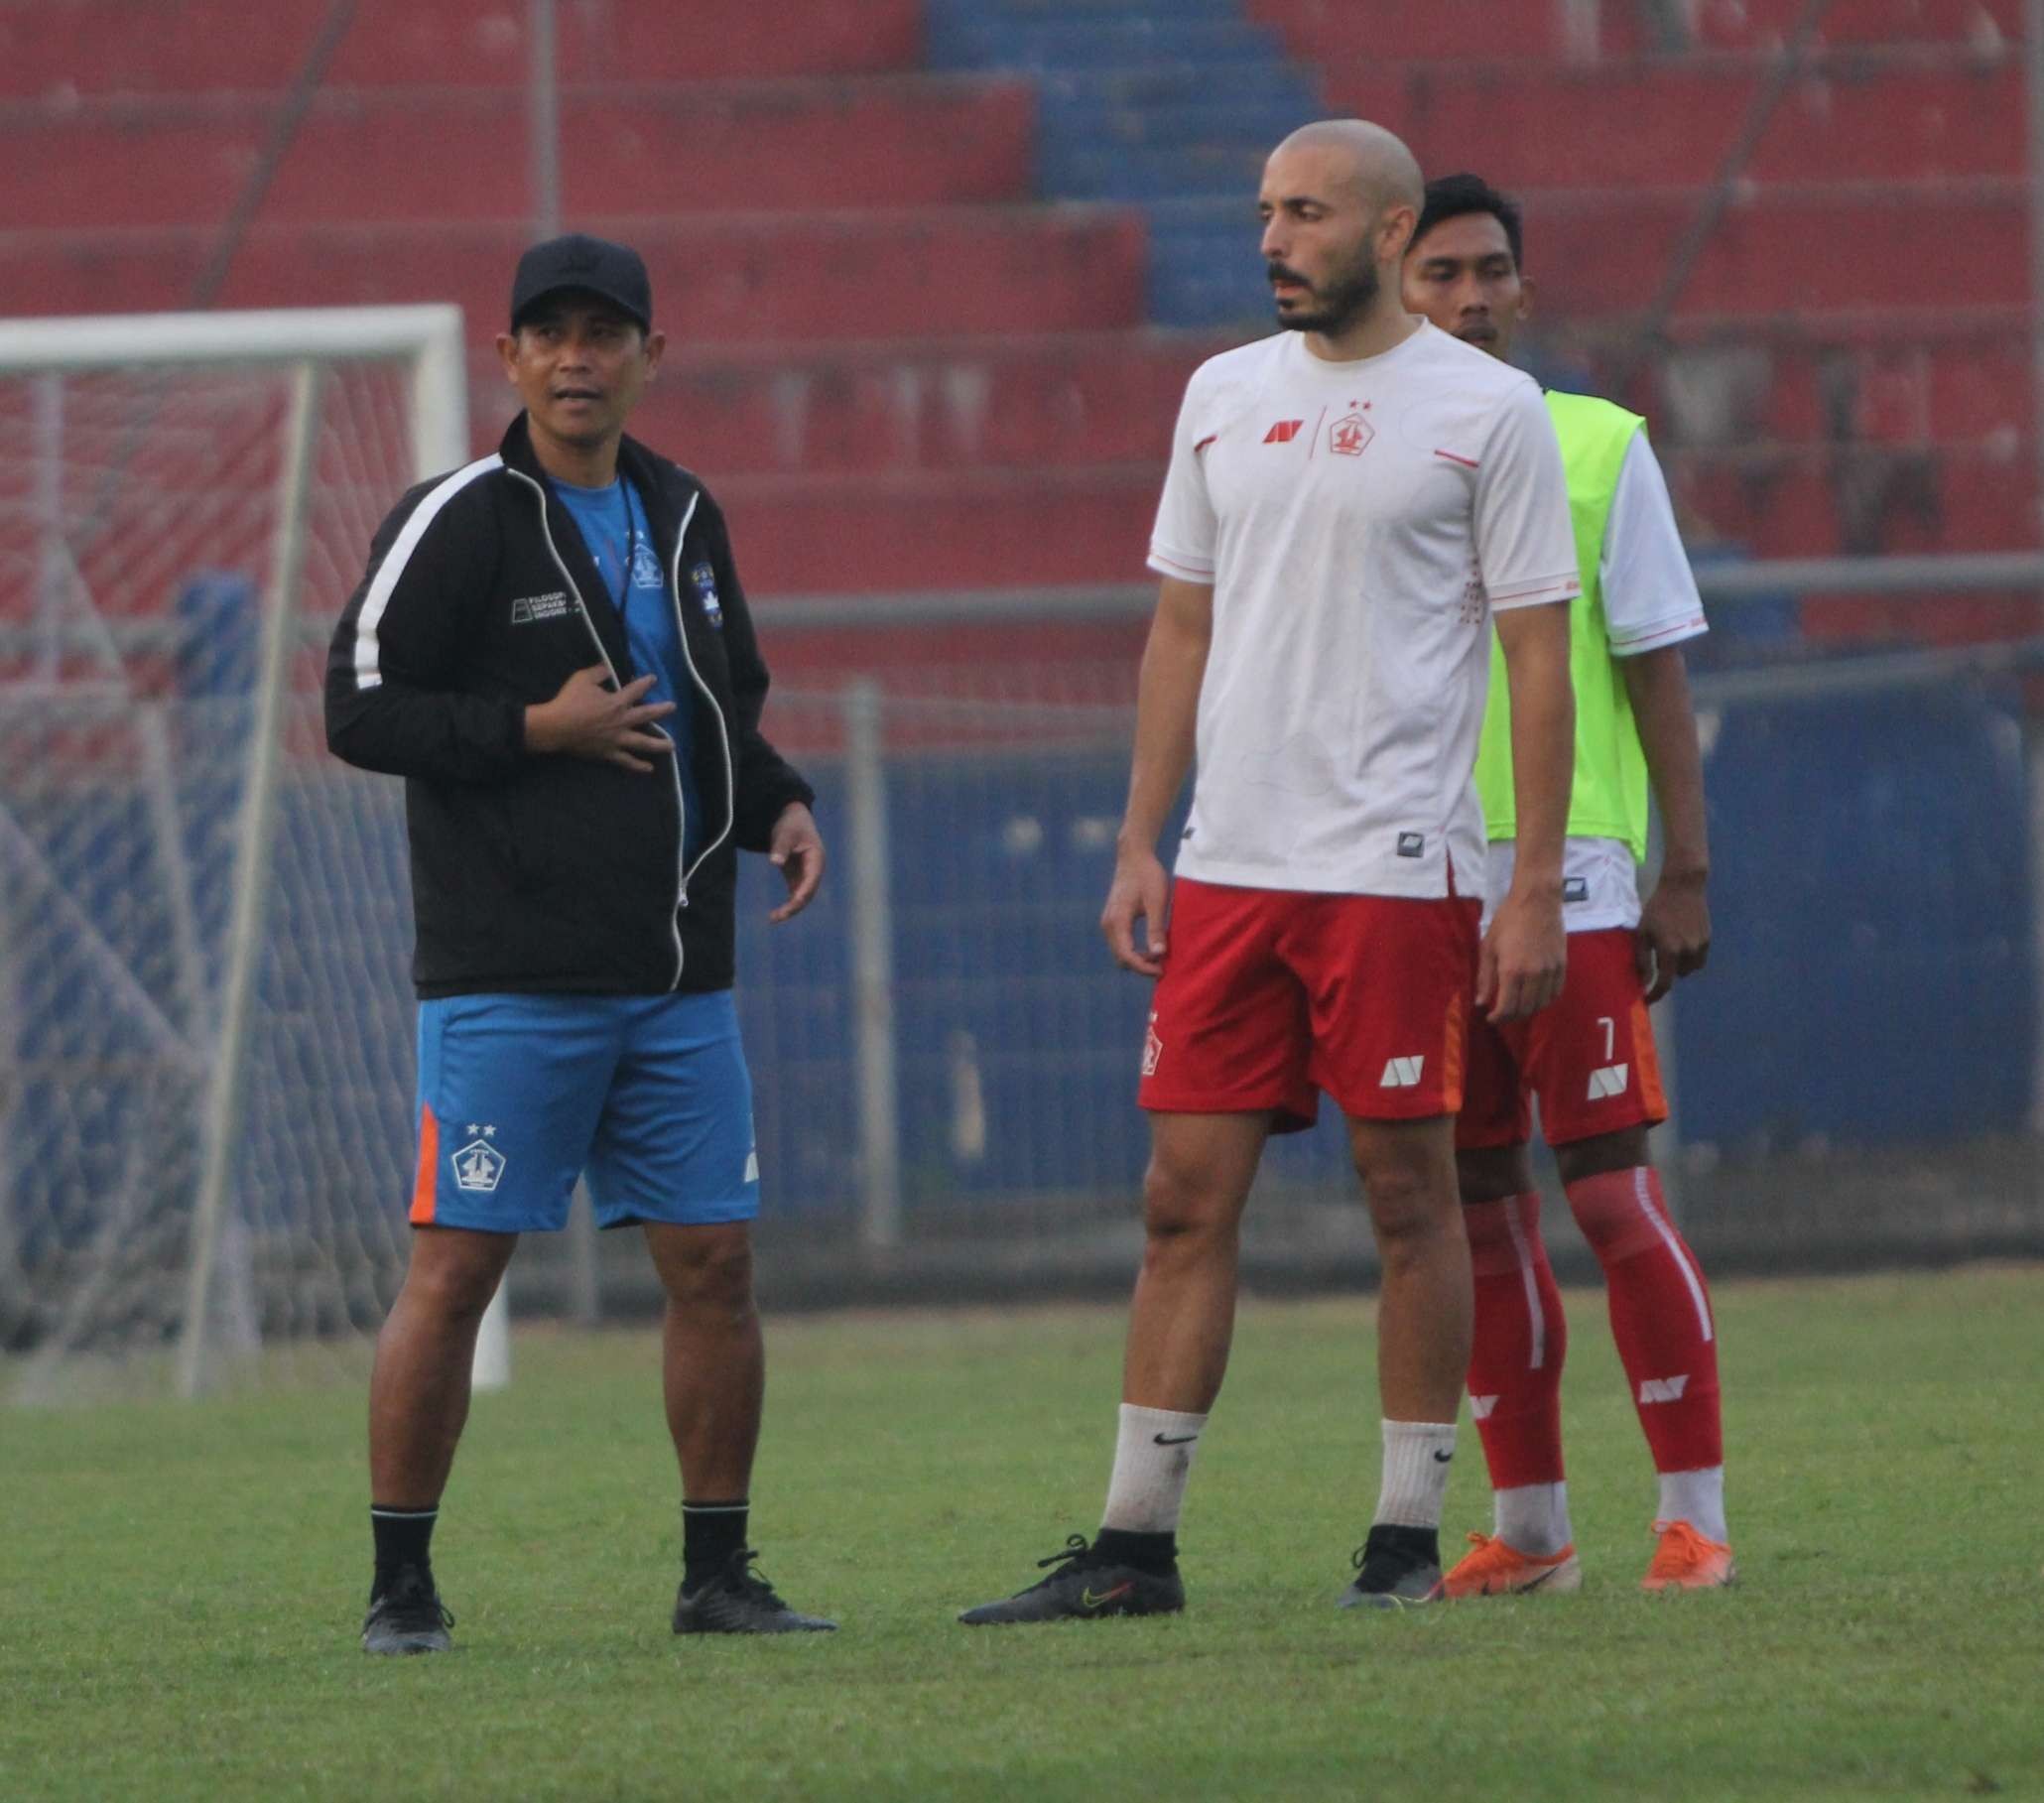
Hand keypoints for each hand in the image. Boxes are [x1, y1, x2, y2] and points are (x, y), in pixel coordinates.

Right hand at [525, 665, 675, 773]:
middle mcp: (622, 721)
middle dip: (662, 710)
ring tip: (671, 746)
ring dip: (659, 745)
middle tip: (673, 707)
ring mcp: (617, 739)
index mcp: (617, 702)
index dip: (645, 683)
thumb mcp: (583, 679)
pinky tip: (649, 769)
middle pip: (647, 715)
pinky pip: (626, 761)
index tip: (653, 679)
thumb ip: (599, 672)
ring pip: (644, 743)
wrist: (556, 727)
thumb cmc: (569, 701)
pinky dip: (638, 766)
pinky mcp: (609, 753)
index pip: (636, 690)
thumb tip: (609, 666)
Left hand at [767, 802, 823, 922]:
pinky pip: (795, 894)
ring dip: (791, 909)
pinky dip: (788, 904)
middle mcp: (814, 870)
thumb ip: (780, 847)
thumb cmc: (791, 824)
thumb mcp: (785, 833)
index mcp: (816, 859)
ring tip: (773, 919)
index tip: (792, 903)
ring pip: (802, 897)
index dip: (803, 892)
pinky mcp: (797, 876)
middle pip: (808, 893)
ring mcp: (807, 875)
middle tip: (777, 917)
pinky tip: (776, 914)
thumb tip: (775, 862)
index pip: (812, 880)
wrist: (791, 817)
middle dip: (794, 906)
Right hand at [1101, 845, 1169, 975]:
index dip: (1144, 967)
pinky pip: (1121, 943)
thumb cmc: (1148, 876)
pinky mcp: (1113, 919)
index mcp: (1117, 922)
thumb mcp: (1156, 902)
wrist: (1134, 856)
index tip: (1162, 970)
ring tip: (1159, 955)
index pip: (1127, 955)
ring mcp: (1109, 922)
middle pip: (1121, 958)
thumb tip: (1158, 954)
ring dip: (1137, 958)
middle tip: (1163, 964)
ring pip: (1120, 952)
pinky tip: (1151, 945)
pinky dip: (1134, 949)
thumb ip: (1156, 928)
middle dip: (1140, 965)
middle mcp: (1108, 925)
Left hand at [1477, 886, 1565, 1022]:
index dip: (1498, 1018)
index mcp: (1512, 971)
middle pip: (1525, 1009)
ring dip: (1528, 1011)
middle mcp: (1534, 975)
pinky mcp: (1562, 966)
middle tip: (1502, 1015)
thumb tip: (1481, 1003)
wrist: (1537, 901)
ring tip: (1517, 1008)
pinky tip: (1536, 998)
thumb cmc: (1507, 921)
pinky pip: (1556, 993)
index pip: (1507, 1008)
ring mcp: (1551, 971)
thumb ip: (1485, 977)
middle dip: (1511, 1017)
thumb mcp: (1488, 947)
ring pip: (1542, 1004)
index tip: (1490, 1019)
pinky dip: (1545, 1000)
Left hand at [1636, 867, 1709, 1002]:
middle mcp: (1688, 952)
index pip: (1664, 982)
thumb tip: (1643, 982)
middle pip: (1678, 975)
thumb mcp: (1643, 932)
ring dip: (1680, 965)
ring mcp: (1701, 946)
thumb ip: (1642, 959)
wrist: (1683, 888)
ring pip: (1690, 968)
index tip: (1647, 1000)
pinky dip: (1690, 956)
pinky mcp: (1708, 939)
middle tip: (1659, 955)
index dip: (1656, 994)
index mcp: (1670, 950)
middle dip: (1668, 970)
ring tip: (1671, 948)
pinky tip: (1682, 942)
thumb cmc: (1657, 909)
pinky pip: (1699, 958)